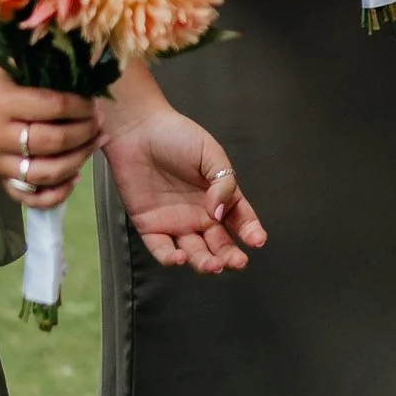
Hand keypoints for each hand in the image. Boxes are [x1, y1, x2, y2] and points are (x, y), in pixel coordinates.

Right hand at [0, 68, 100, 206]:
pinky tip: (73, 177)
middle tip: (97, 123)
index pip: (54, 107)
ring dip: (78, 160)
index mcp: (3, 102)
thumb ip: (39, 73)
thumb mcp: (4, 66)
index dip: (81, 106)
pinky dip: (55, 192)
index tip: (93, 102)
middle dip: (85, 132)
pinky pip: (27, 195)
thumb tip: (82, 77)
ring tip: (93, 144)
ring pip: (46, 172)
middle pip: (54, 142)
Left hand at [98, 104, 267, 272]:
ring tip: (212, 265)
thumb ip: (223, 183)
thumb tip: (220, 213)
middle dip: (230, 256)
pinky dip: (170, 258)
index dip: (251, 231)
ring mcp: (176, 222)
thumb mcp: (211, 153)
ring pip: (194, 252)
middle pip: (219, 243)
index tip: (258, 241)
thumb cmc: (177, 136)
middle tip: (236, 262)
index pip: (241, 219)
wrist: (137, 130)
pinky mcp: (150, 226)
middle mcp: (200, 214)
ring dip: (204, 262)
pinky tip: (179, 258)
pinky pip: (161, 248)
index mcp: (218, 196)